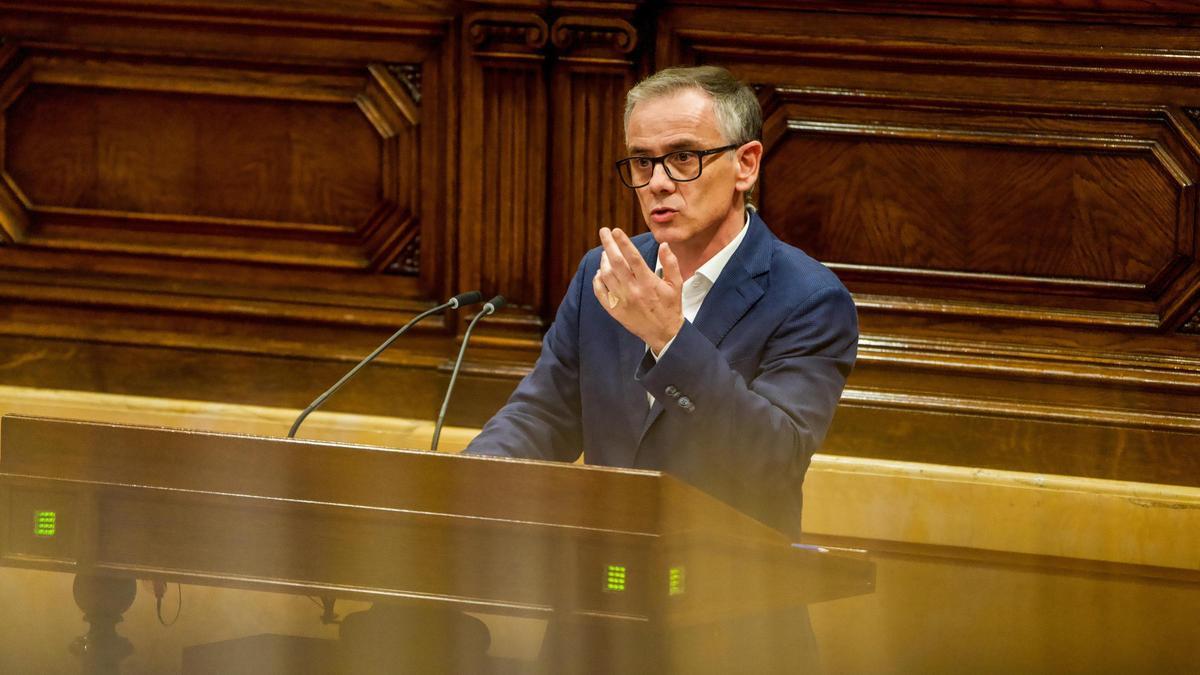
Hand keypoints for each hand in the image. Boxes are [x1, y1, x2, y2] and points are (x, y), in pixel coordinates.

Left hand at [592, 227, 684, 353]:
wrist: (664, 334)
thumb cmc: (670, 306)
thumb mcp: (677, 284)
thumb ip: (671, 263)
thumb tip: (664, 245)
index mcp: (649, 282)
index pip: (633, 257)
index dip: (623, 242)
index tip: (616, 230)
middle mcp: (633, 290)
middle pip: (616, 262)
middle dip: (608, 244)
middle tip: (604, 232)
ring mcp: (622, 301)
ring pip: (606, 275)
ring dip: (603, 261)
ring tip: (605, 252)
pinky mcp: (614, 310)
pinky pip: (600, 292)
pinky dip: (597, 280)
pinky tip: (599, 273)